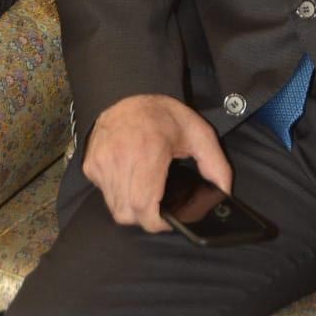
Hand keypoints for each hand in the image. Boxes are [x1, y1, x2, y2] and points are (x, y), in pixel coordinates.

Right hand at [83, 94, 232, 232]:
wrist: (128, 93)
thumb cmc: (164, 116)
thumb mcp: (198, 133)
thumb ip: (216, 165)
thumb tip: (224, 195)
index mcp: (148, 150)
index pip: (143, 205)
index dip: (157, 222)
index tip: (169, 219)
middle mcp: (120, 157)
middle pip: (128, 213)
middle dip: (146, 218)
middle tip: (159, 206)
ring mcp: (101, 161)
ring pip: (115, 208)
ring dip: (131, 209)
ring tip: (145, 192)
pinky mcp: (91, 164)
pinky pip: (104, 195)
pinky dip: (118, 196)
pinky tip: (129, 180)